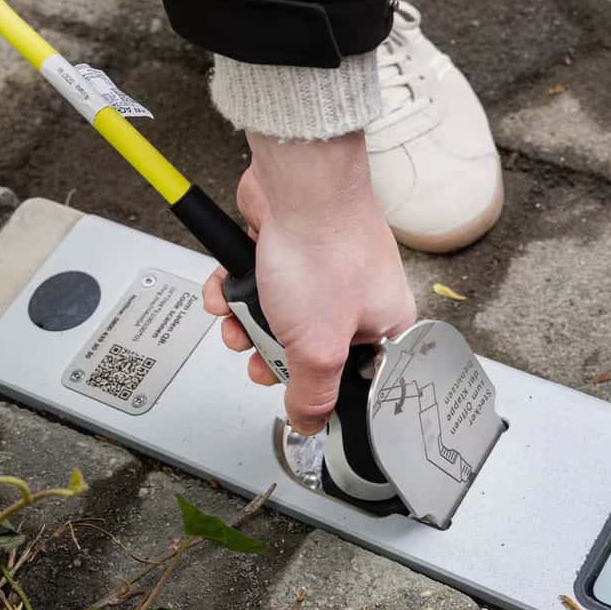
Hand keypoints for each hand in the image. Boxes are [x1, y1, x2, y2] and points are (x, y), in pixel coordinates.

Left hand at [202, 131, 415, 434]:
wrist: (297, 185)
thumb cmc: (324, 252)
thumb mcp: (317, 347)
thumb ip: (313, 393)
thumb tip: (310, 424)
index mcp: (383, 322)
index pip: (351, 375)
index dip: (315, 385)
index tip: (293, 388)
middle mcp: (356, 294)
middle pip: (306, 346)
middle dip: (269, 351)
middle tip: (259, 352)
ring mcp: (320, 268)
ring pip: (275, 315)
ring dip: (245, 320)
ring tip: (237, 316)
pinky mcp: (287, 246)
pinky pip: (257, 281)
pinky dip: (235, 286)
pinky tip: (227, 287)